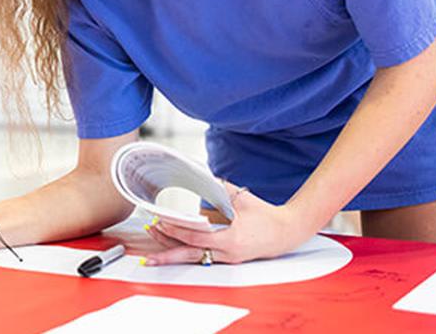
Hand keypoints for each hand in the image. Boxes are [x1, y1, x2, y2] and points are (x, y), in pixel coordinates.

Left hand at [142, 181, 314, 265]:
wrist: (287, 233)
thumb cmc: (265, 215)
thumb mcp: (242, 198)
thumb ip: (220, 188)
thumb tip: (202, 175)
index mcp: (230, 237)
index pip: (196, 235)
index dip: (176, 230)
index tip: (160, 221)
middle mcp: (226, 252)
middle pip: (189, 252)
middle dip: (166, 247)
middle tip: (149, 236)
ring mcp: (226, 258)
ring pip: (193, 257)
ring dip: (172, 250)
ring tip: (154, 240)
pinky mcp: (227, 259)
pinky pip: (202, 256)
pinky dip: (186, 251)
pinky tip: (172, 246)